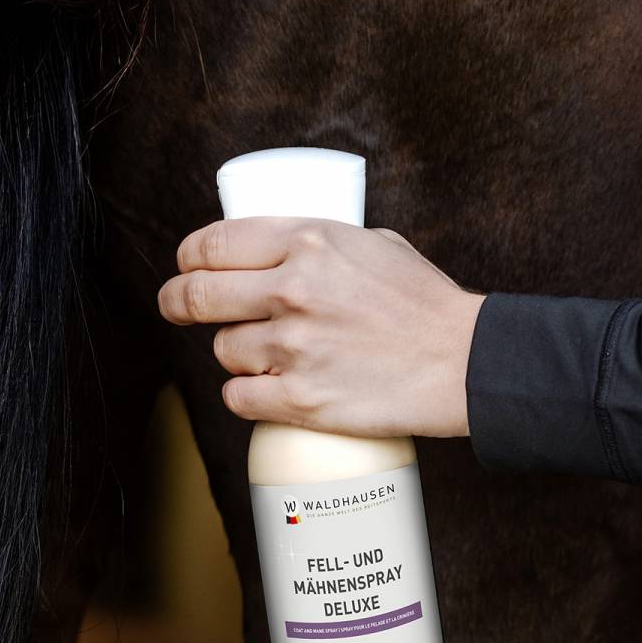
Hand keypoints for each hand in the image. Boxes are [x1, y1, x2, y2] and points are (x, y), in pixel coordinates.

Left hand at [156, 217, 485, 438]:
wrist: (465, 363)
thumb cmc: (423, 303)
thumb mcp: (372, 243)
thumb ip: (316, 244)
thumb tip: (271, 251)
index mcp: (308, 242)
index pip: (213, 244)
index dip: (188, 258)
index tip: (185, 266)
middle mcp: (292, 290)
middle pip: (196, 296)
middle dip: (176, 302)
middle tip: (176, 307)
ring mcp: (294, 348)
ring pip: (223, 349)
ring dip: (236, 352)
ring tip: (270, 353)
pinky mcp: (300, 400)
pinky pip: (238, 396)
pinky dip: (246, 394)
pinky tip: (268, 389)